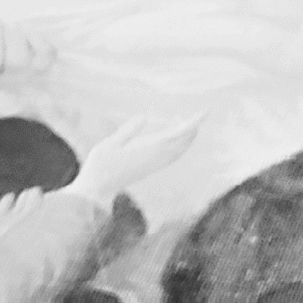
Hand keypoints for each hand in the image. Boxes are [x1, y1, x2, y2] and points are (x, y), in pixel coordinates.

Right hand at [69, 115, 197, 203]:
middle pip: (184, 142)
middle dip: (193, 128)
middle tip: (199, 113)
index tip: (205, 112)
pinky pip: (172, 157)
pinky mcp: (151, 169)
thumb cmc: (101, 164)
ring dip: (187, 138)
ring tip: (188, 123)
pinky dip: (179, 147)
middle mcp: (156, 158)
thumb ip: (128, 130)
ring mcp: (154, 165)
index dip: (193, 122)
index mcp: (149, 149)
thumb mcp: (111, 143)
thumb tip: (143, 117)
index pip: (178, 133)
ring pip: (179, 151)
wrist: (98, 189)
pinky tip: (176, 141)